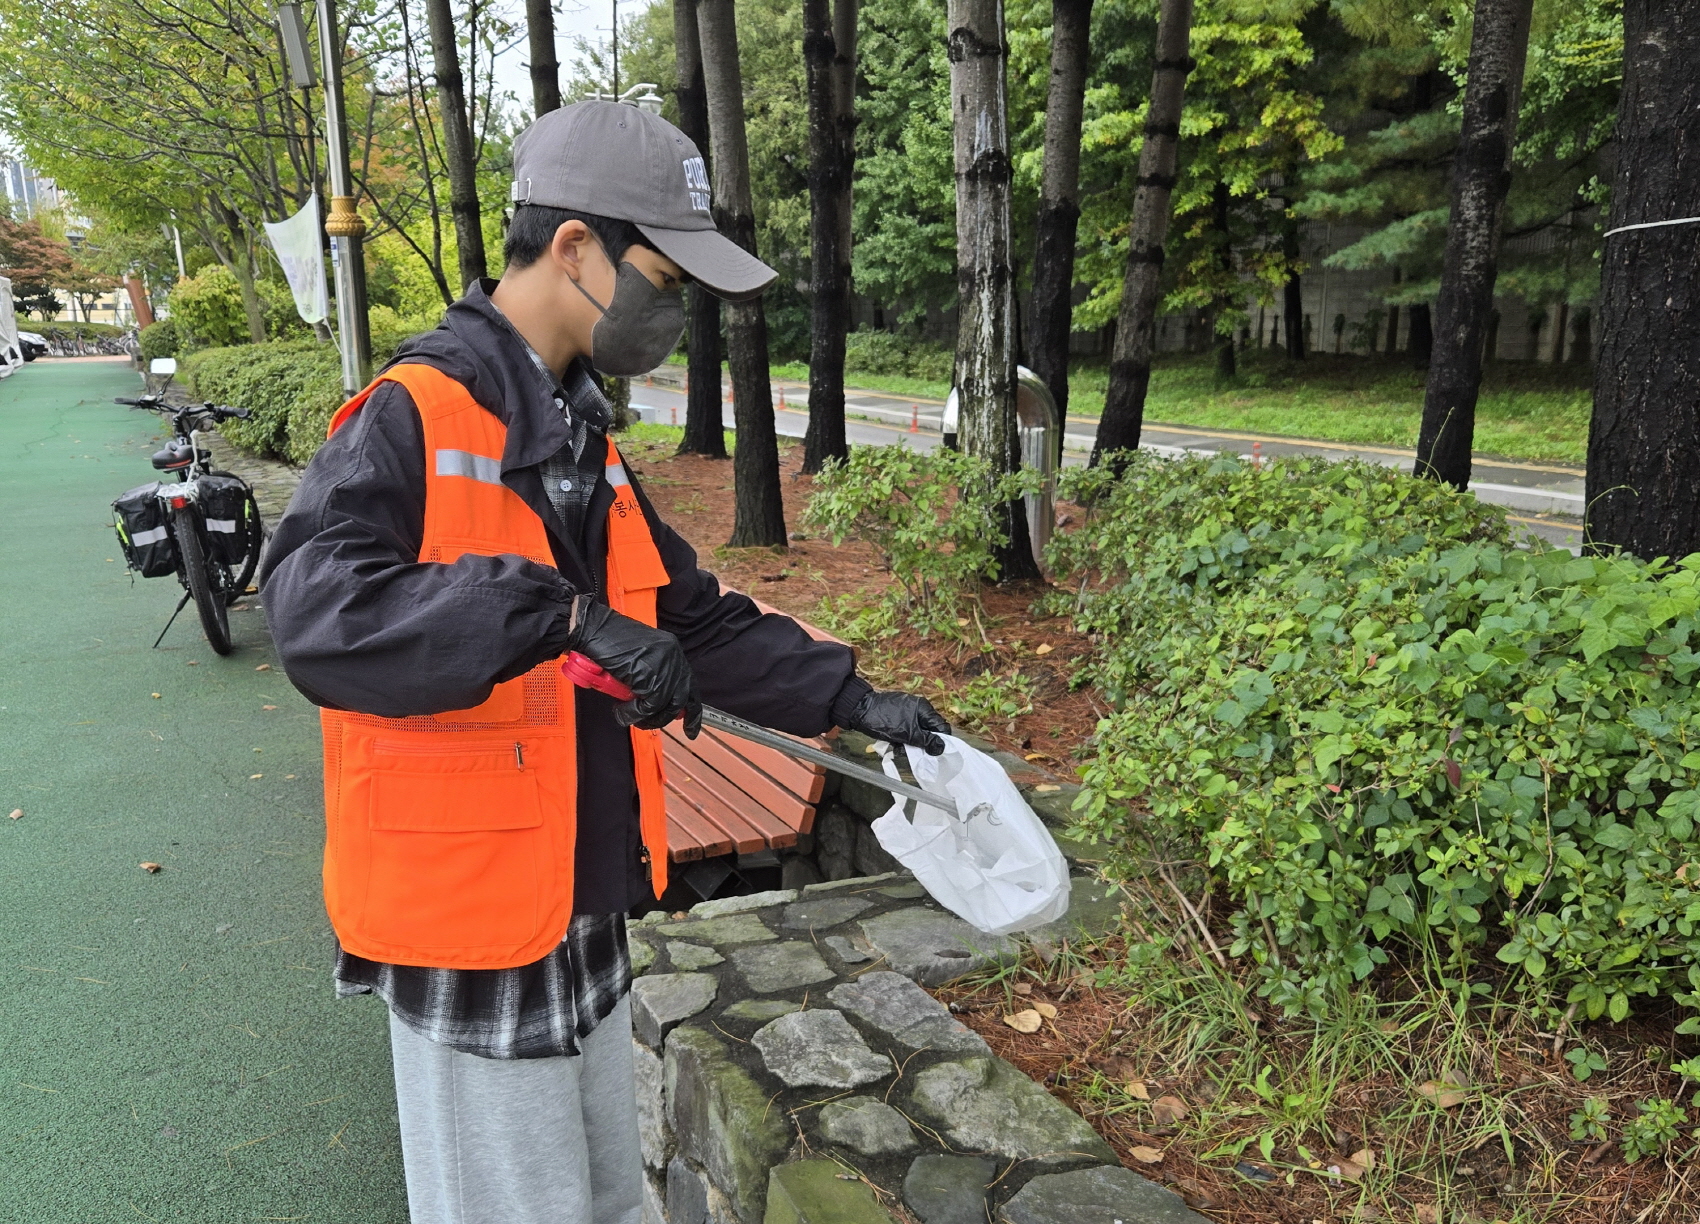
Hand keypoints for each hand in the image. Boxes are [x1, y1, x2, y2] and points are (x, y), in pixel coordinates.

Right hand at [566, 598, 701, 736]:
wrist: (593, 629)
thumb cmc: (608, 641)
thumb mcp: (639, 658)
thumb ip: (652, 677)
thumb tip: (658, 706)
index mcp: (671, 650)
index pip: (689, 684)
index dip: (691, 708)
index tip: (689, 725)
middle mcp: (672, 657)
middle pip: (681, 698)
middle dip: (667, 717)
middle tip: (649, 723)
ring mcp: (663, 666)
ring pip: (664, 705)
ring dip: (645, 717)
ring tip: (626, 714)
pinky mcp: (649, 676)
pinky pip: (647, 706)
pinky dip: (632, 713)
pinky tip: (621, 710)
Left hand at [844, 689, 949, 755]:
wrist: (860, 710)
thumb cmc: (885, 721)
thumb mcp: (908, 734)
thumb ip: (926, 741)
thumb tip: (942, 748)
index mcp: (924, 710)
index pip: (941, 727)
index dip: (939, 741)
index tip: (932, 752)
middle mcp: (918, 709)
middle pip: (928, 732)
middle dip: (921, 744)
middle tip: (910, 752)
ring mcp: (907, 713)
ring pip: (916, 734)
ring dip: (909, 744)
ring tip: (898, 748)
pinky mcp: (897, 718)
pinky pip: (905, 731)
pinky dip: (901, 739)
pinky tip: (893, 744)